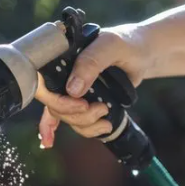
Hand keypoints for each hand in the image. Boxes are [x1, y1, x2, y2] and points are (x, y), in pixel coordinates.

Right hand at [35, 23, 148, 147]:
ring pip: (64, 117)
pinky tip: (49, 142)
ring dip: (85, 124)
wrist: (142, 54)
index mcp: (60, 57)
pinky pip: (66, 119)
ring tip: (106, 119)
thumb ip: (91, 62)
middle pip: (54, 105)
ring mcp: (70, 89)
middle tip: (101, 109)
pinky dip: (60, 131)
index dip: (56, 101)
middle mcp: (61, 75)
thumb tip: (72, 90)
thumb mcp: (110, 46)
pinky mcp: (80, 101)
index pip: (42, 83)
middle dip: (78, 115)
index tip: (81, 105)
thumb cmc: (126, 43)